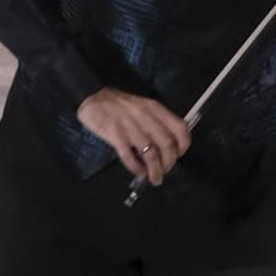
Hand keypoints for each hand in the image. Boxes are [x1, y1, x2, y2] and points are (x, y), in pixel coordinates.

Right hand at [76, 90, 191, 183]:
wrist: (93, 97)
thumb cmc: (119, 104)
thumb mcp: (143, 106)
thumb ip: (156, 121)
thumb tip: (169, 144)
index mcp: (154, 108)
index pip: (179, 128)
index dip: (183, 145)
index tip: (179, 155)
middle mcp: (145, 117)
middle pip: (167, 144)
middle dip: (169, 163)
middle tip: (165, 171)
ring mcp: (130, 127)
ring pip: (151, 154)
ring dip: (155, 170)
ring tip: (155, 179)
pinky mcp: (115, 135)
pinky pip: (129, 156)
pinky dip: (136, 168)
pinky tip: (138, 172)